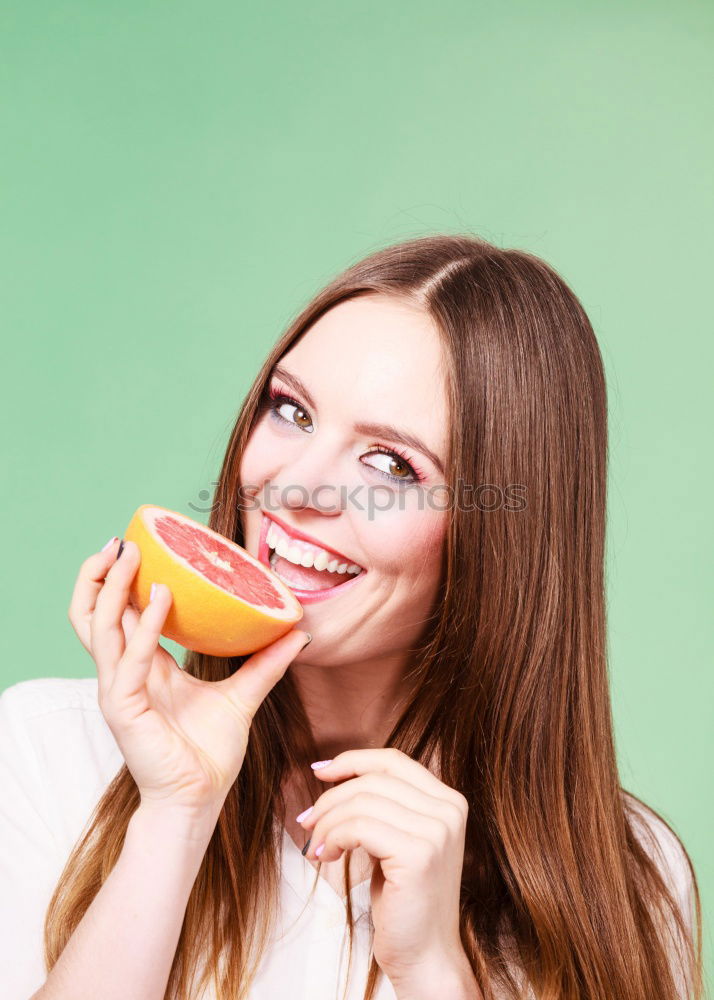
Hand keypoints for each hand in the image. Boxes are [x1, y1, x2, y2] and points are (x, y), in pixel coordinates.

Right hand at [68, 537, 309, 825]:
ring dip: (110, 588)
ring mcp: (119, 690)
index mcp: (144, 667)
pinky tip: (162, 598)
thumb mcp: (242, 696)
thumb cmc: (210, 753)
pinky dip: (144, 627)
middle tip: (122, 542)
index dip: (121, 581)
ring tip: (131, 555)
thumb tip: (300, 631)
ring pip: (98, 628)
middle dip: (100, 575)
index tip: (138, 545)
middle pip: (94, 614)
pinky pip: (130, 660)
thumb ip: (266, 663)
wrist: (200, 800)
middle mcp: (124, 673)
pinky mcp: (124, 708)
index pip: (120, 614)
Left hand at [297, 749, 470, 986]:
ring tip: (317, 846)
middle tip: (307, 821)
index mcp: (449, 800)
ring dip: (328, 822)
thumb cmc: (404, 900)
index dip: (351, 760)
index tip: (319, 771)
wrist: (425, 956)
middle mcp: (449, 810)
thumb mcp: (397, 839)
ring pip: (362, 802)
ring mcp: (437, 831)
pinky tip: (327, 857)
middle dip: (330, 798)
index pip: (393, 761)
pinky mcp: (418, 854)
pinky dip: (334, 838)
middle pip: (373, 780)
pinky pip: (359, 827)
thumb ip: (384, 804)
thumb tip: (333, 772)